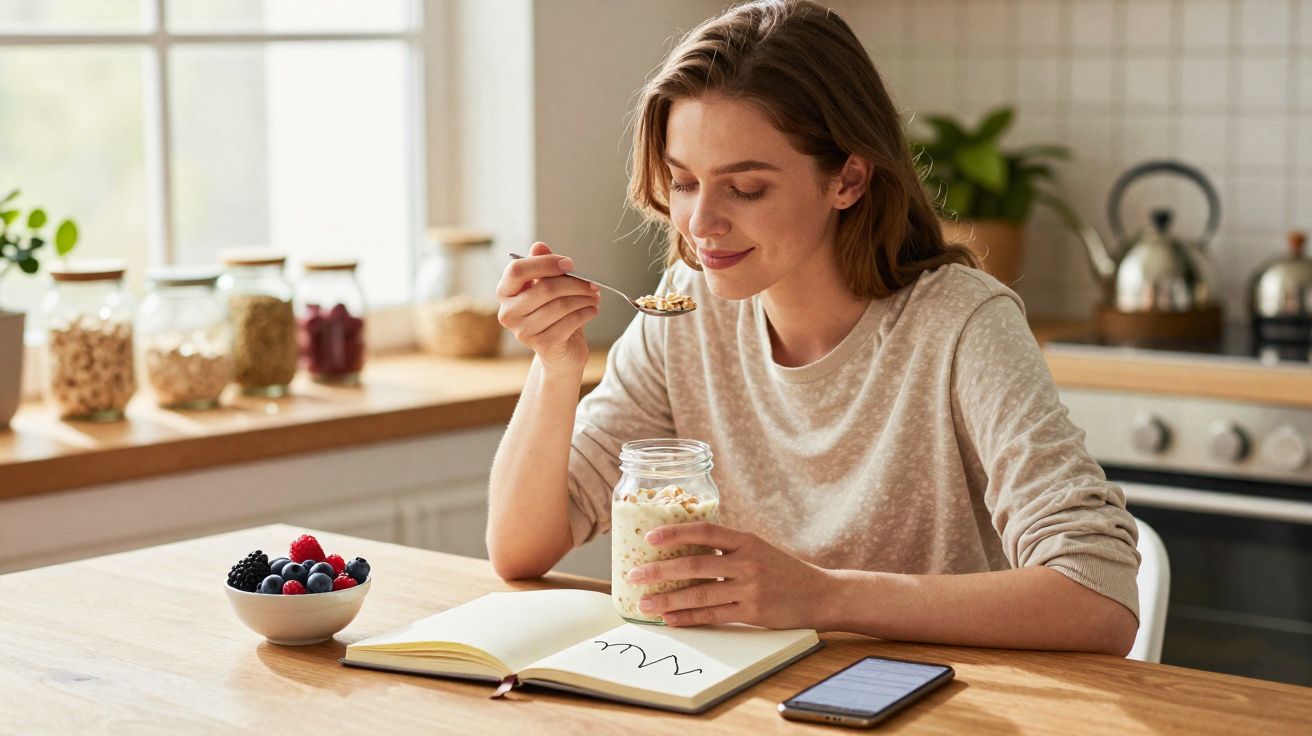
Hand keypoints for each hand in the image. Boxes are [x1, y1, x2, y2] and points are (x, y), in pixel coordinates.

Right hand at [496, 241, 600, 374]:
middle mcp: (508, 313)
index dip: (545, 263)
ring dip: (584, 298)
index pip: (517, 270)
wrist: (560, 352)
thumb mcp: (548, 287)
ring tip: (595, 297)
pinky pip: (569, 322)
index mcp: (505, 292)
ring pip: (560, 305)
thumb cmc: (553, 314)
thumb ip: (542, 266)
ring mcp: (523, 331)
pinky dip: (586, 313)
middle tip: (592, 284)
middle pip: (545, 288)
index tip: (569, 263)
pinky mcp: (542, 345)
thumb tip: (539, 246)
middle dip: (575, 283)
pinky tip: (593, 310)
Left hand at [626, 522, 832, 629]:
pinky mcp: (753, 612)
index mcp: (746, 540)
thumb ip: (726, 548)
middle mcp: (747, 562)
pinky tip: (670, 618)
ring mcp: (750, 588)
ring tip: (644, 602)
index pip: (704, 531)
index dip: (675, 532)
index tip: (649, 537)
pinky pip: (713, 615)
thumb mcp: (758, 548)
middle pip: (695, 565)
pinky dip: (689, 617)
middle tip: (633, 575)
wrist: (820, 594)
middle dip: (659, 571)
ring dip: (667, 599)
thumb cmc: (783, 570)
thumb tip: (683, 548)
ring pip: (699, 594)